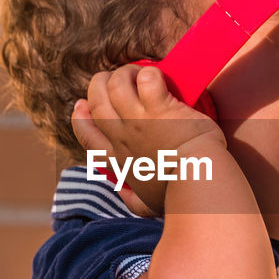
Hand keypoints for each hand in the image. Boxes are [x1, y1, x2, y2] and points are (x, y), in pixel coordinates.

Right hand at [72, 64, 225, 215]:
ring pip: (115, 85)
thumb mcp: (147, 205)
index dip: (80, 117)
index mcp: (118, 160)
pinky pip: (146, 80)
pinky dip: (149, 74)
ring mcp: (139, 121)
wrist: (197, 183)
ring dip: (124, 74)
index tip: (81, 105)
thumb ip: (132, 200)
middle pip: (96, 102)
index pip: (87, 135)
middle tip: (114, 79)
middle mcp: (122, 138)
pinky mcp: (161, 108)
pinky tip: (159, 77)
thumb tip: (122, 193)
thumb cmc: (177, 196)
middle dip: (99, 84)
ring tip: (138, 73)